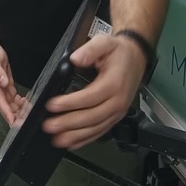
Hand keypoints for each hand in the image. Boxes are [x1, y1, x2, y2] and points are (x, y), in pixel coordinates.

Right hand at [0, 42, 25, 125]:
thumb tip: (2, 82)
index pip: (0, 102)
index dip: (7, 113)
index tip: (13, 121)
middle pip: (7, 107)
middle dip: (15, 116)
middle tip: (25, 122)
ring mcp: (3, 88)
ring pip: (11, 104)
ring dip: (19, 110)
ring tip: (28, 114)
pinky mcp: (7, 86)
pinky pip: (14, 98)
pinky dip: (20, 102)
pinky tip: (26, 103)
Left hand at [42, 34, 144, 148]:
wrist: (135, 57)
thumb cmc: (118, 51)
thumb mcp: (105, 42)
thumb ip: (90, 49)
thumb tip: (75, 59)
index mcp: (114, 83)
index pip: (89, 97)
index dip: (70, 103)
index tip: (52, 105)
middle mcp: (117, 101)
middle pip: (91, 117)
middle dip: (68, 123)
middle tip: (49, 125)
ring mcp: (118, 111)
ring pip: (95, 128)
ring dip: (75, 136)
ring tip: (57, 139)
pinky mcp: (115, 117)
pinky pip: (101, 131)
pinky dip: (86, 139)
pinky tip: (73, 143)